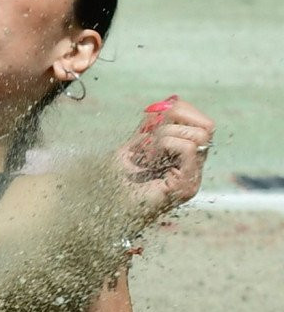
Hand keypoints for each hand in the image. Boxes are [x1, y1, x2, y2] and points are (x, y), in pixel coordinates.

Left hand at [117, 95, 213, 220]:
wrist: (103, 210)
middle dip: (173, 121)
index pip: (201, 121)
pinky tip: (148, 160)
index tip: (151, 122)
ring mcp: (194, 178)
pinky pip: (189, 148)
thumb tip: (169, 102)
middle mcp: (195, 168)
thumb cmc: (114, 181)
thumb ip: (152, 128)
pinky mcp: (187, 186)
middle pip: (207, 125)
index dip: (178, 112)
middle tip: (148, 138)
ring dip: (165, 136)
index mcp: (185, 157)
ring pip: (198, 135)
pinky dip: (165, 146)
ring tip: (146, 154)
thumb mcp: (134, 146)